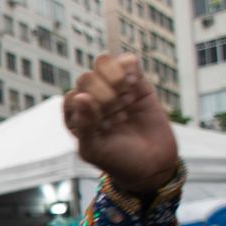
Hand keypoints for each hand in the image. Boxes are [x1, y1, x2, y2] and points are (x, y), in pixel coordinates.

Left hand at [65, 54, 177, 192]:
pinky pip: (127, 61)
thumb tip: (80, 96)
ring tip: (126, 101)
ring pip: (103, 63)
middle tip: (119, 117)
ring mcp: (112, 88)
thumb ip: (84, 125)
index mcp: (75, 116)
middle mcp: (90, 99)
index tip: (106, 126)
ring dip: (115, 80)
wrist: (152, 164)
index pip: (73, 97)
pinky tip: (134, 85)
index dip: (90, 108)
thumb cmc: (117, 160)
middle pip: (86, 78)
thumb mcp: (95, 149)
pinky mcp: (135, 82)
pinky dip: (130, 68)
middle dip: (104, 96)